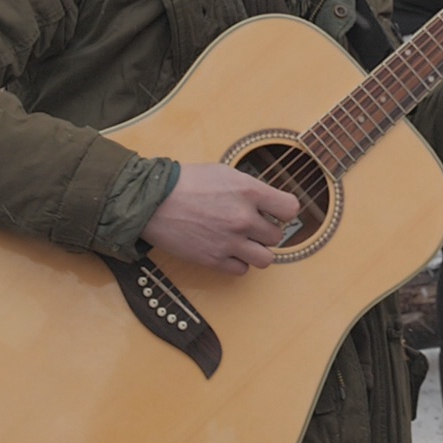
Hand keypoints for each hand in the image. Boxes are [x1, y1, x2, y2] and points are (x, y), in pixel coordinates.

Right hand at [141, 163, 295, 274]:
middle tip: (249, 225)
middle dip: (265, 231)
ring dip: (257, 251)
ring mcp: (229, 241)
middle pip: (277, 236)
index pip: (290, 209)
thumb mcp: (225, 173)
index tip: (275, 212)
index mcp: (249, 191)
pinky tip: (227, 250)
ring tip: (243, 242)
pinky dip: (237, 262)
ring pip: (266, 259)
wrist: (152, 201)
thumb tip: (268, 202)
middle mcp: (243, 218)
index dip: (284, 211)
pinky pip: (242, 270)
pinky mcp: (213, 259)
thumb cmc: (186, 182)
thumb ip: (250, 189)